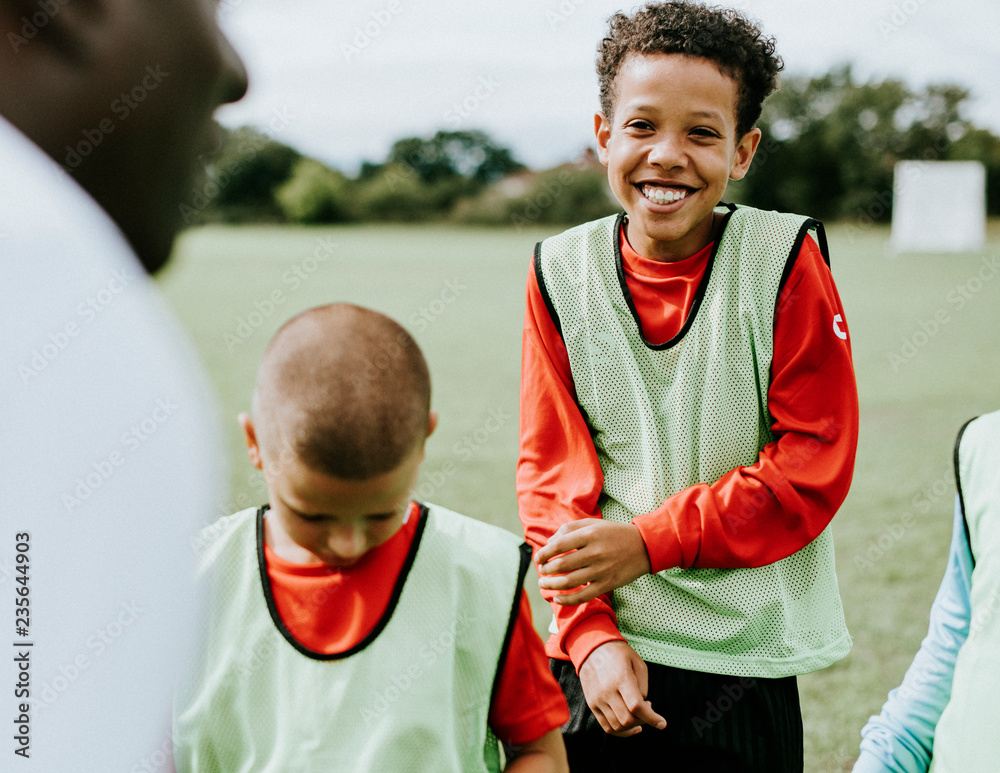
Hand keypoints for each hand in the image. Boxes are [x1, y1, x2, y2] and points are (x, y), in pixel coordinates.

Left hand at [535, 520, 650, 604]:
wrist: (643, 547)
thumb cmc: (613, 533)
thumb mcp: (592, 523)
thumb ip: (569, 529)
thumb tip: (549, 542)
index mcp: (589, 535)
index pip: (558, 546)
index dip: (544, 553)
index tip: (538, 558)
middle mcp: (594, 552)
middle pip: (561, 565)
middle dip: (545, 571)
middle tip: (541, 572)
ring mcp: (601, 570)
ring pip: (569, 582)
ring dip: (551, 585)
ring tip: (544, 584)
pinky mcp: (607, 584)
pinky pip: (583, 596)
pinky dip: (567, 600)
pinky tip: (557, 598)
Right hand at [578, 641, 665, 736]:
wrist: (592, 648)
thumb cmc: (619, 654)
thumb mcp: (638, 662)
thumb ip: (644, 686)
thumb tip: (643, 705)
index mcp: (621, 678)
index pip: (636, 706)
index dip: (652, 718)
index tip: (662, 723)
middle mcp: (607, 691)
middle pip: (628, 719)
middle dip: (644, 721)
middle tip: (648, 709)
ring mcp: (597, 699)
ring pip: (618, 726)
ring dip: (633, 726)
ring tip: (639, 716)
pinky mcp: (592, 704)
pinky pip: (607, 726)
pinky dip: (620, 731)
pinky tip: (629, 726)